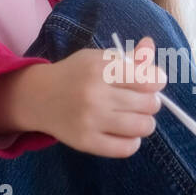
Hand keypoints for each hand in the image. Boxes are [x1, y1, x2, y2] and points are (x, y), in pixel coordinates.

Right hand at [7, 34, 166, 157]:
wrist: (38, 97)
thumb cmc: (75, 75)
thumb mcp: (98, 59)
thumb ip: (128, 57)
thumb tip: (150, 46)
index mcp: (100, 69)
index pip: (147, 79)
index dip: (157, 80)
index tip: (153, 82)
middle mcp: (95, 95)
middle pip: (148, 104)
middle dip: (151, 102)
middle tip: (141, 101)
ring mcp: (90, 120)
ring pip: (142, 127)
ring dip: (146, 123)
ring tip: (137, 118)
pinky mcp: (86, 142)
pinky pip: (125, 148)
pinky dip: (133, 142)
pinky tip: (126, 134)